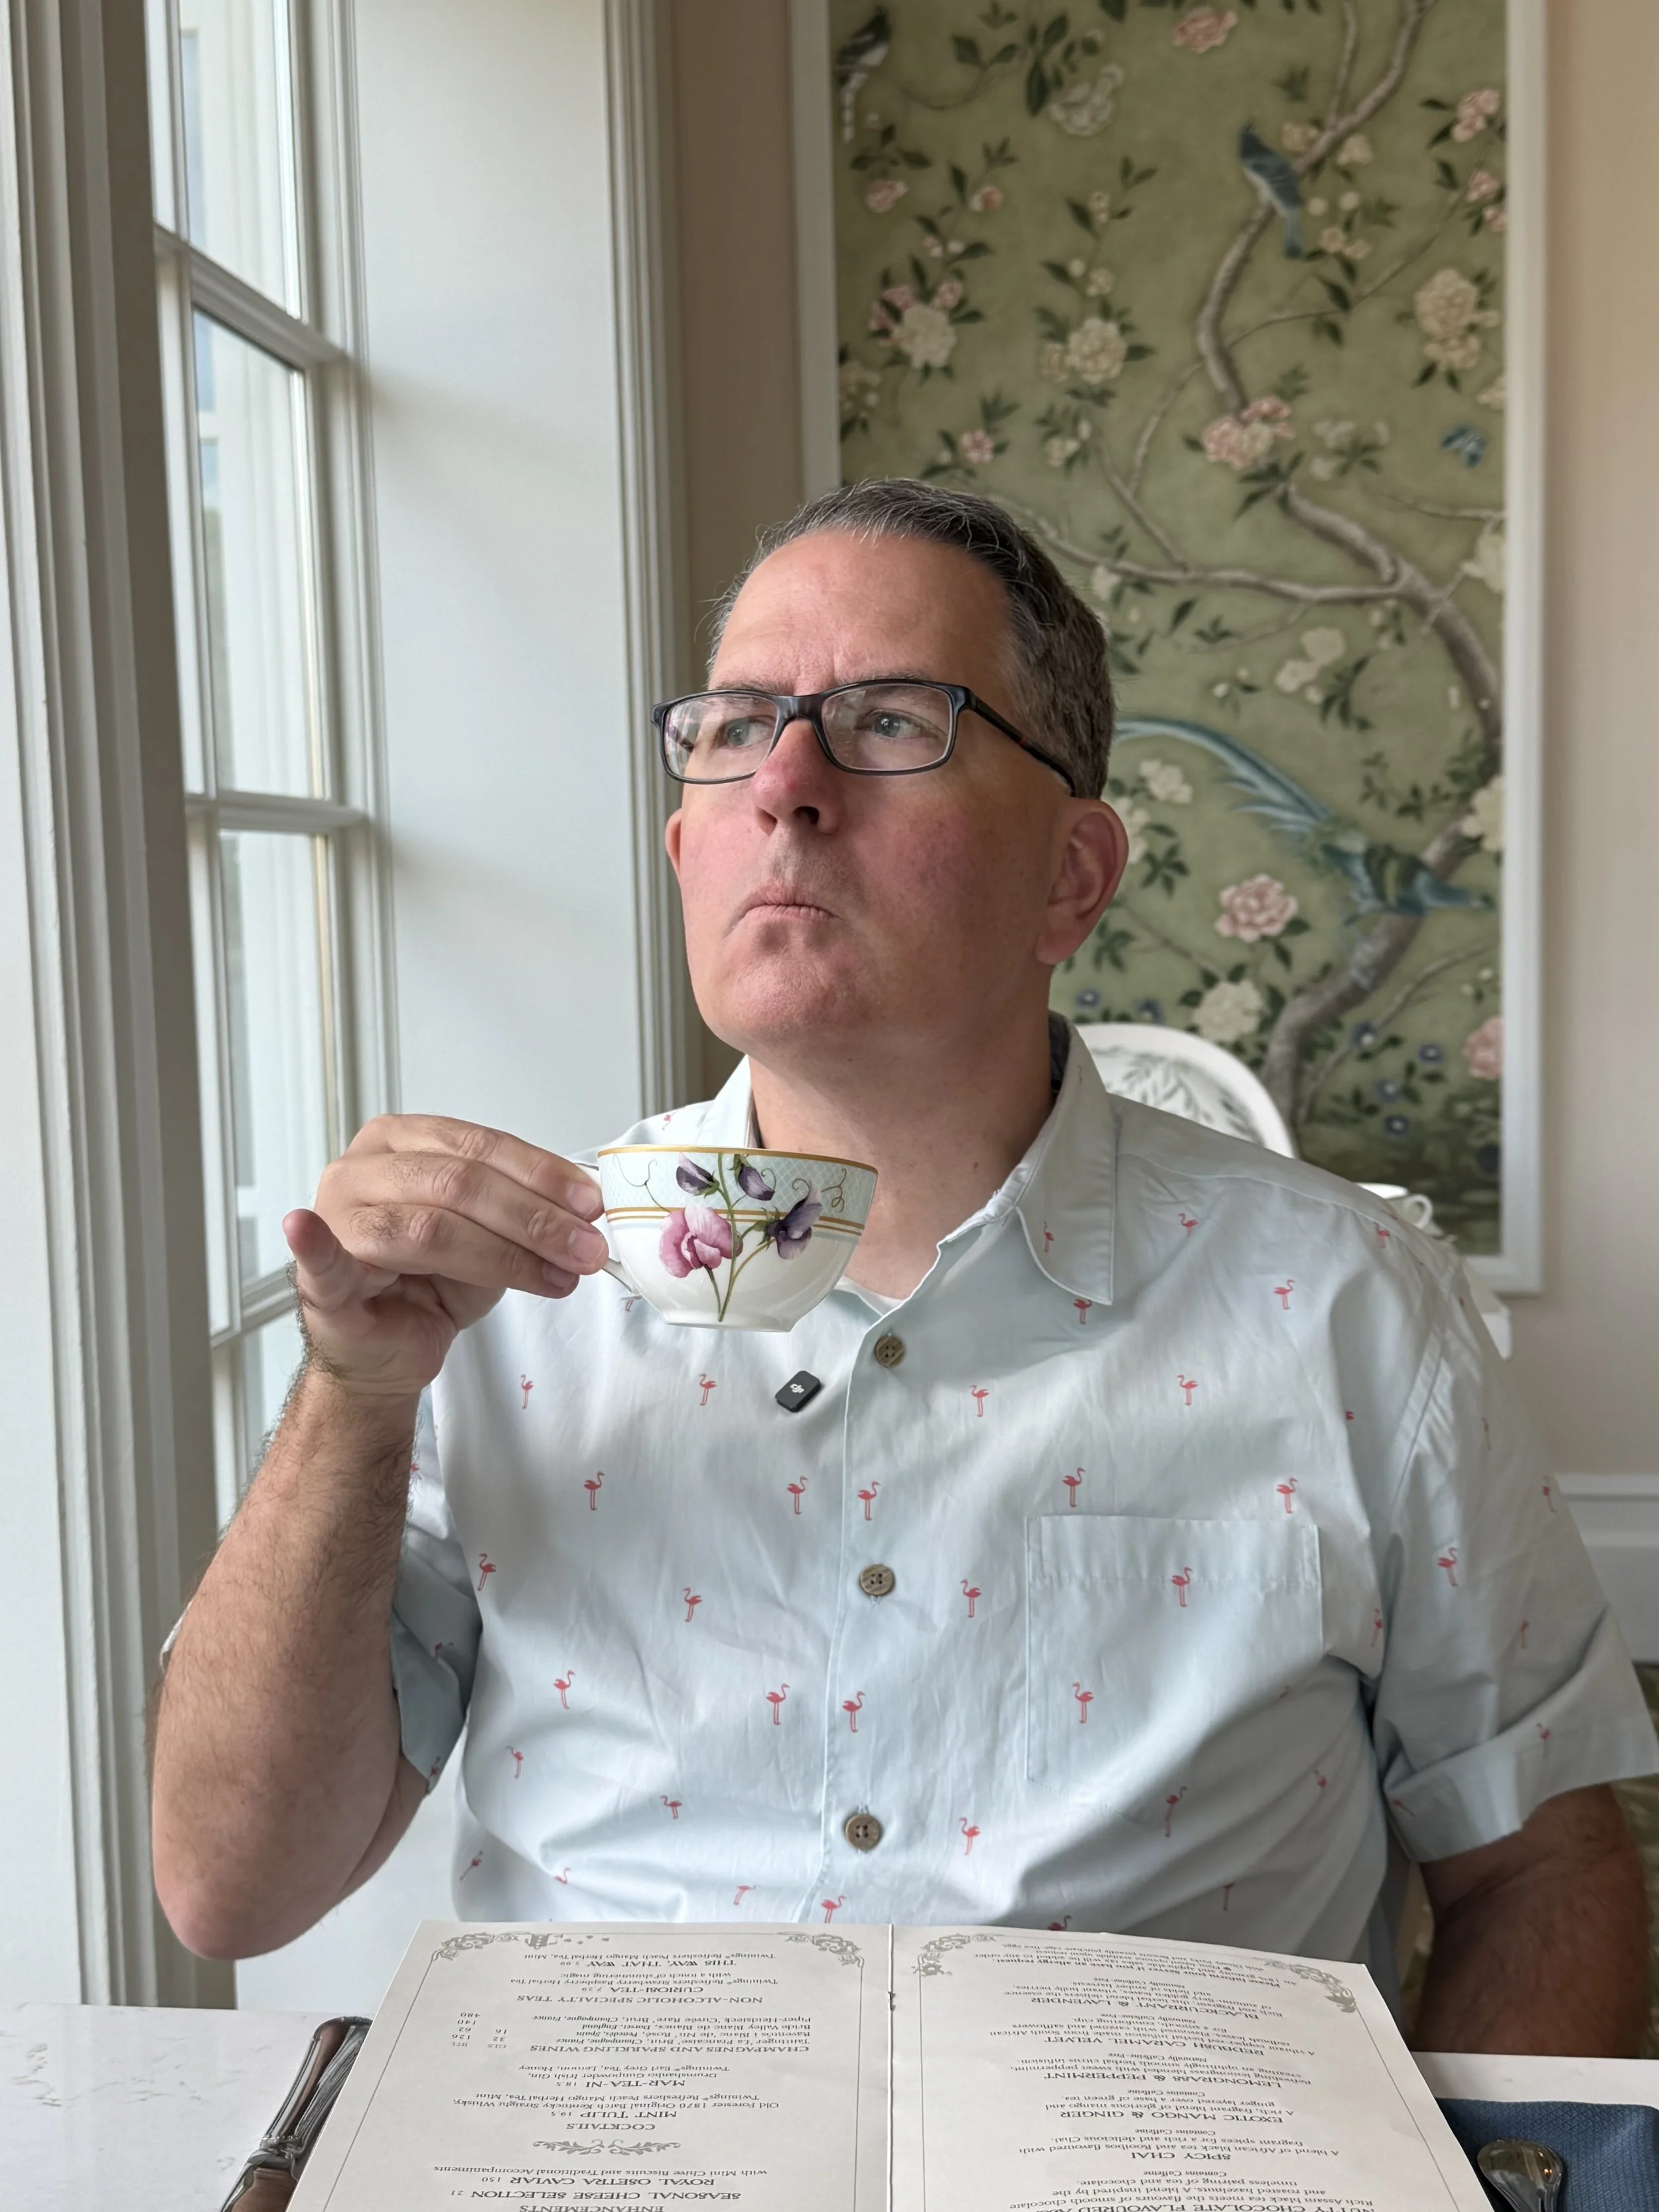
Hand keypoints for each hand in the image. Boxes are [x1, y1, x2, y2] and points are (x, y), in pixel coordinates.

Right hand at [282, 1116, 607, 1399]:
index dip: (541, 1174)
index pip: (478, 1146)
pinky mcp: (318, 1278)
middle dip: (534, 1218)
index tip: (590, 1204)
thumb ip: (523, 1209)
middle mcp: (362, 1170)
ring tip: (556, 1275)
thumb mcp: (490, 1235)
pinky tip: (305, 1229)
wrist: (389, 1349)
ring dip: (505, 1254)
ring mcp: (335, 1219)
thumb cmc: (432, 1282)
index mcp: (399, 1142)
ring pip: (429, 1225)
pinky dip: (314, 1244)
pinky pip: (317, 1257)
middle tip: (586, 1249)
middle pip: (460, 1183)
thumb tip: (585, 1207)